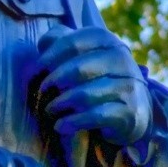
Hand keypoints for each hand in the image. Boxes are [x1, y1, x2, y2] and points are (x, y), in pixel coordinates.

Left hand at [32, 26, 151, 145]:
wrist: (134, 110)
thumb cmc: (98, 78)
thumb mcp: (83, 54)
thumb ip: (62, 42)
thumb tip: (43, 44)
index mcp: (107, 40)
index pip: (71, 43)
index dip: (47, 58)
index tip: (34, 72)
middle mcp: (121, 60)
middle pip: (77, 69)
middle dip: (52, 82)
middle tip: (41, 93)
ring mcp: (128, 86)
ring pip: (84, 94)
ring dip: (59, 104)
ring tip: (50, 110)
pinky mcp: (128, 112)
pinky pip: (94, 116)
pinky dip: (72, 122)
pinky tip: (61, 126)